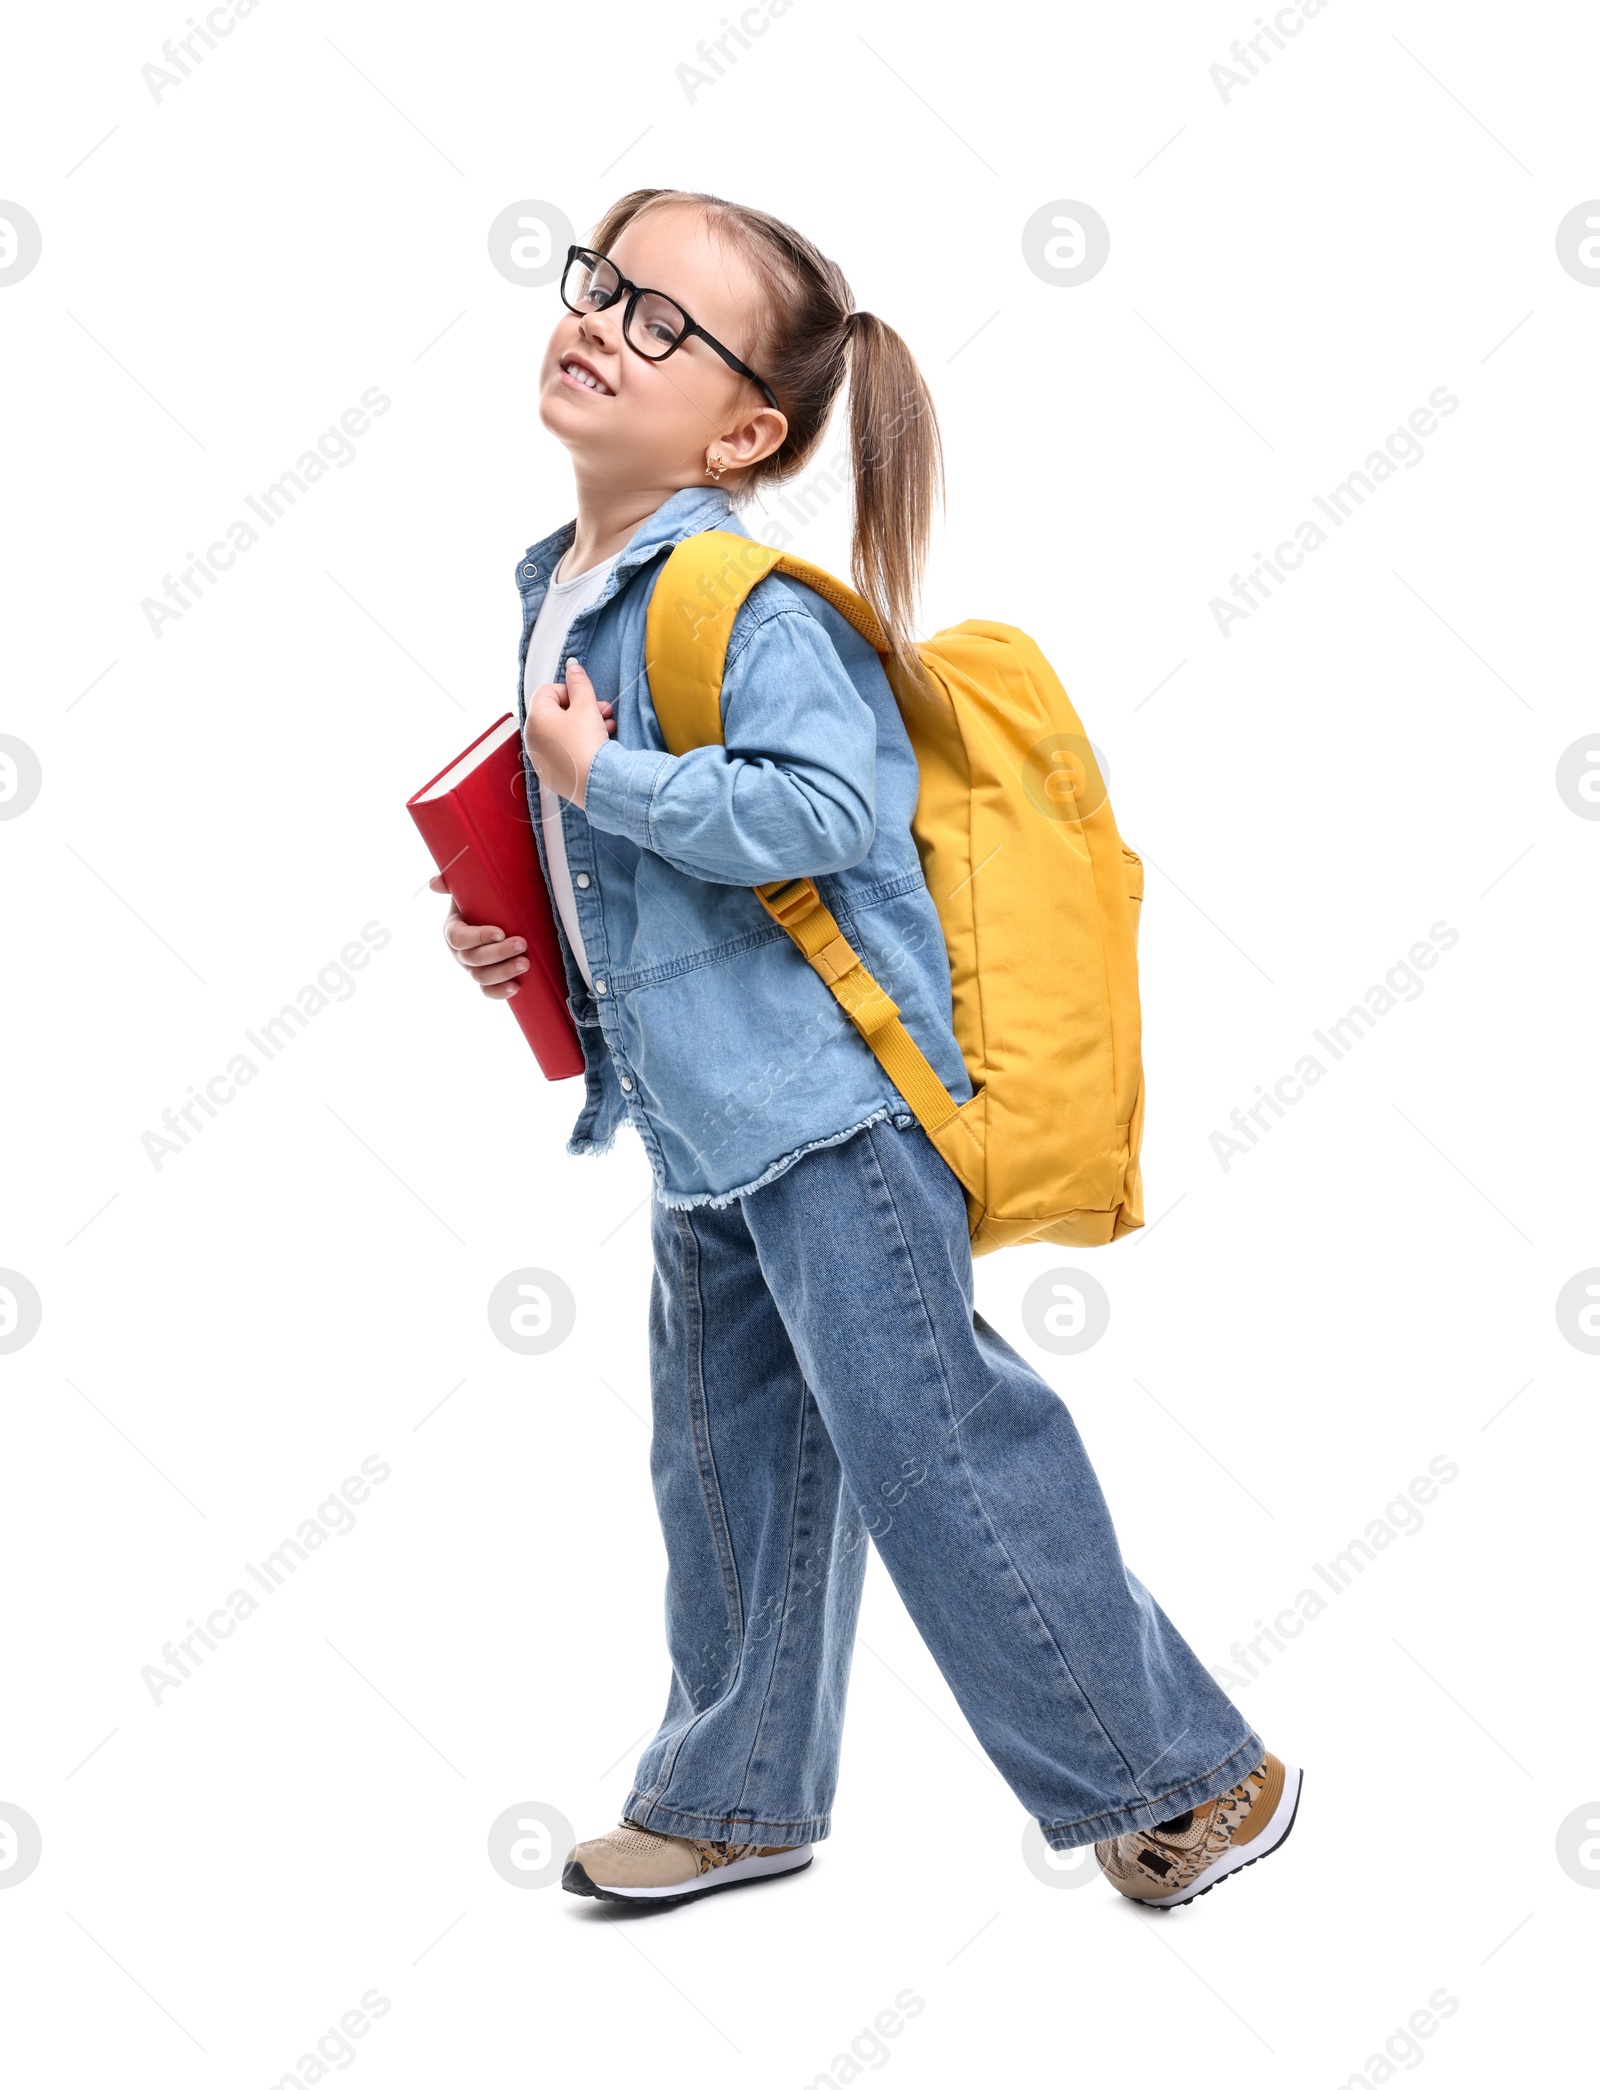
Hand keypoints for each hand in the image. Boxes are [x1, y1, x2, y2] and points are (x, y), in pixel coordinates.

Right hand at [429, 876, 530, 999]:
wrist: (498, 916)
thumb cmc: (482, 900)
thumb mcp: (467, 888)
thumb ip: (450, 881)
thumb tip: (434, 883)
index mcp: (453, 930)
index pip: (458, 938)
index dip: (477, 937)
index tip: (499, 932)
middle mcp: (460, 953)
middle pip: (474, 959)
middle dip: (499, 954)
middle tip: (522, 944)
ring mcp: (472, 968)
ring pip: (482, 977)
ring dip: (503, 972)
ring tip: (526, 963)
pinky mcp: (486, 980)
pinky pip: (488, 991)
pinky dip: (500, 992)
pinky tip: (516, 987)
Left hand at [523, 656, 613, 807]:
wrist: (596, 782)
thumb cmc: (587, 743)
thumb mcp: (586, 705)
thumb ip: (579, 683)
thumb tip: (572, 667)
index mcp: (535, 719)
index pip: (547, 691)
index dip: (570, 689)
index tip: (587, 696)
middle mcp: (532, 739)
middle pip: (555, 713)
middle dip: (582, 707)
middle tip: (603, 709)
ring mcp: (541, 759)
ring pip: (562, 732)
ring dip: (585, 725)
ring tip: (607, 726)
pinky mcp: (552, 774)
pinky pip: (564, 752)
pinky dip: (579, 744)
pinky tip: (599, 744)